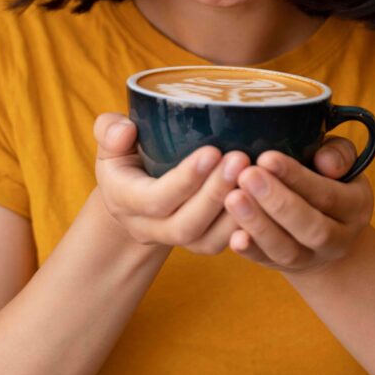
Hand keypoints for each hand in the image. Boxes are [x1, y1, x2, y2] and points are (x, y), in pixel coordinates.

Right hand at [93, 113, 250, 252]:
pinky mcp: (201, 242)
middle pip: (185, 225)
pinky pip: (224, 244)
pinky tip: (265, 199)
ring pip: (207, 240)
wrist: (136, 194)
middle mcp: (148, 227)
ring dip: (235, 212)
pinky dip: (246, 227)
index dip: (185, 180)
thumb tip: (124, 130)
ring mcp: (176, 239)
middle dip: (215, 194)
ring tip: (258, 177)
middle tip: (241, 159)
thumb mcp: (111, 141)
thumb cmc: (126, 156)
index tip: (213, 151)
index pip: (155, 199)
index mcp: (125, 200)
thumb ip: (110, 131)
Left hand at [223, 138, 372, 274]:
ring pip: (287, 250)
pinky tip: (234, 235)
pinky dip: (251, 250)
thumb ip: (338, 154)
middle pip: (311, 227)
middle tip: (246, 176)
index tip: (266, 158)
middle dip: (277, 202)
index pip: (327, 194)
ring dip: (259, 225)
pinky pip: (267, 262)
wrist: (327, 226)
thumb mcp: (339, 160)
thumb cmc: (326, 178)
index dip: (296, 177)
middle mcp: (339, 238)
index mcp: (356, 206)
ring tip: (233, 198)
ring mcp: (312, 258)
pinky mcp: (285, 267)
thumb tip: (325, 162)